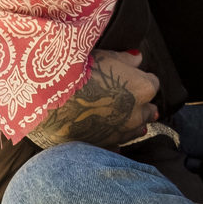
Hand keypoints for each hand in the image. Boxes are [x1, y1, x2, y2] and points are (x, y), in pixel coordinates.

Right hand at [33, 49, 159, 150]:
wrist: (50, 99)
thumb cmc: (78, 71)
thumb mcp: (105, 56)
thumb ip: (126, 59)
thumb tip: (137, 58)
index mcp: (143, 88)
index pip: (152, 83)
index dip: (140, 79)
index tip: (129, 77)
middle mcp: (137, 114)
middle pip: (149, 110)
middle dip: (140, 104)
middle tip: (123, 96)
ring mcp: (122, 133)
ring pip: (135, 130)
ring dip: (129, 122)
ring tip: (113, 114)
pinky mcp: (105, 147)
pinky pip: (116, 145)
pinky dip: (112, 138)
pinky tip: (102, 131)